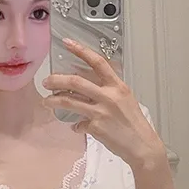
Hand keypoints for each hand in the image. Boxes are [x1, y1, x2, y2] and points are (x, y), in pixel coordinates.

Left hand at [41, 39, 161, 167]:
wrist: (142, 145)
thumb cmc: (135, 124)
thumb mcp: (126, 100)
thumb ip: (109, 92)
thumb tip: (90, 89)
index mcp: (117, 86)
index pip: (97, 62)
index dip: (81, 51)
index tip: (67, 43)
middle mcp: (108, 96)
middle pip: (76, 81)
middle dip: (56, 80)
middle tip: (47, 82)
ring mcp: (101, 112)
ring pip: (69, 101)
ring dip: (53, 101)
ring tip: (46, 102)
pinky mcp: (95, 128)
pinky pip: (78, 124)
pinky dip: (75, 126)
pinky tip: (75, 127)